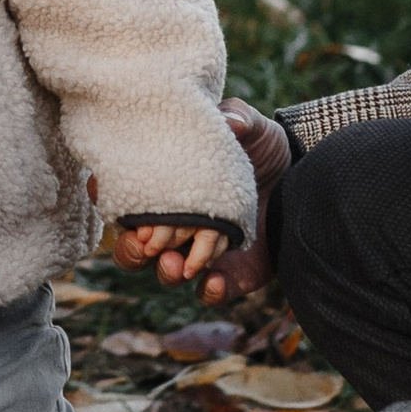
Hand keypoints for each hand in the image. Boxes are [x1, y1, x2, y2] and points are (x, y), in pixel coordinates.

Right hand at [107, 102, 290, 306]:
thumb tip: (228, 122)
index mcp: (168, 188)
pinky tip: (216, 279)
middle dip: (132, 247)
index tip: (106, 191)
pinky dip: (209, 290)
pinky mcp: (230, 275)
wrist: (304, 178)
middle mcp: (176, 223)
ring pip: (165, 272)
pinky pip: (208, 293)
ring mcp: (200, 252)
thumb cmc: (263, 148)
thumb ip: (237, 119)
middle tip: (147, 240)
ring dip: (166, 270)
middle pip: (133, 246)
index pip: (124, 197)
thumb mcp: (251, 127)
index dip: (109, 197)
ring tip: (178, 263)